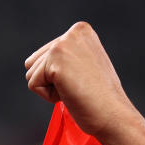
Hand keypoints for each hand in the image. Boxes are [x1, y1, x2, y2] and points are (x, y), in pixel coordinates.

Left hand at [24, 22, 137, 138]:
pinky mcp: (55, 62)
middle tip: (78, 85)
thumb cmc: (100, 97)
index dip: (58, 75)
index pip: (44, 54)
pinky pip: (33, 85)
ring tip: (75, 88)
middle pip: (33, 62)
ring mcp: (63, 45)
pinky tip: (70, 93)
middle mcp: (72, 33)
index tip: (82, 79)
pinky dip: (48, 96)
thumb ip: (65, 56)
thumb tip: (33, 61)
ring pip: (31, 73)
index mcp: (80, 30)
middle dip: (51, 81)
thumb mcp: (84, 65)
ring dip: (50, 88)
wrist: (112, 114)